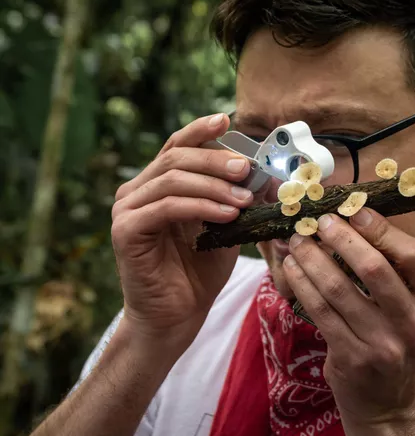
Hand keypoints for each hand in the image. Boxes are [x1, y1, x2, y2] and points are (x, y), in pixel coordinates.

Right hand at [111, 113, 252, 352]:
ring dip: (213, 185)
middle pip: (176, 157)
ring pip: (172, 179)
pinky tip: (227, 215)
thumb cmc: (200, 271)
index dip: (200, 130)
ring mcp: (127, 210)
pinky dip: (200, 206)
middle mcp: (136, 191)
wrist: (177, 316)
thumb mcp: (226, 225)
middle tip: (247, 169)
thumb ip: (238, 197)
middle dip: (216, 160)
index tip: (227, 119)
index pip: (177, 145)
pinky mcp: (126, 231)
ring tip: (244, 199)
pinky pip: (166, 207)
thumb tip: (266, 173)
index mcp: (157, 184)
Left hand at [283, 209, 414, 424]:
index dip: (383, 230)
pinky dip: (302, 284)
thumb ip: (400, 277)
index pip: (414, 258)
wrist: (390, 407)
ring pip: (339, 288)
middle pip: (375, 269)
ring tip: (298, 241)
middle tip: (320, 221)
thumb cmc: (400, 346)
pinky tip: (292, 269)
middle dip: (342, 238)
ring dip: (312, 258)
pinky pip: (320, 312)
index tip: (355, 211)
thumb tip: (359, 222)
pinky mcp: (352, 359)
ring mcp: (383, 346)